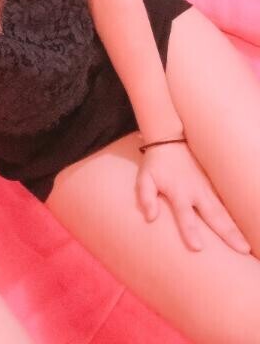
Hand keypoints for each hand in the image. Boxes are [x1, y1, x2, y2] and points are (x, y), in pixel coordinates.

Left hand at [135, 141, 250, 253]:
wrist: (169, 140)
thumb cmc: (156, 164)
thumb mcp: (144, 178)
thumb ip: (145, 197)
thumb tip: (150, 218)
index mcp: (179, 192)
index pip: (185, 215)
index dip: (190, 231)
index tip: (198, 248)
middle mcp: (197, 191)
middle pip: (214, 215)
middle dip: (228, 233)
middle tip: (242, 250)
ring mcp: (207, 187)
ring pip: (224, 211)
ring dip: (236, 228)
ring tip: (246, 246)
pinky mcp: (212, 184)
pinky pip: (226, 203)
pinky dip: (235, 216)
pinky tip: (243, 230)